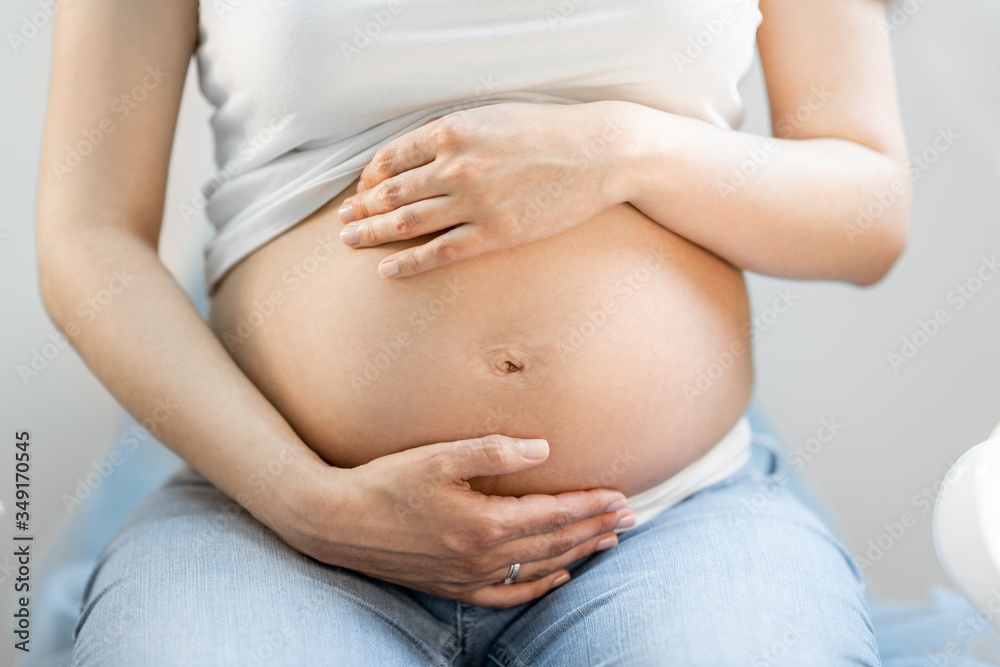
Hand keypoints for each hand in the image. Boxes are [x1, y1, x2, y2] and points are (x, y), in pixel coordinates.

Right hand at [273, 434, 633, 607]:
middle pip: (556, 542)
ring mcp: (470, 576)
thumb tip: (543, 449)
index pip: (554, 514)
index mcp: (486, 522)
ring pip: (540, 567)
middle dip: (596, 528)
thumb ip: (494, 451)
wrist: (337, 523)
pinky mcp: (453, 587)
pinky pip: (509, 593)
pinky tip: (558, 578)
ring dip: (578, 553)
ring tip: (607, 541)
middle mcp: (484, 555)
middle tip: (631, 518)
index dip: (590, 504)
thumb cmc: (387, 483)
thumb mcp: (439, 456)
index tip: (621, 496)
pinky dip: (539, 586)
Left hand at [337, 101, 630, 276]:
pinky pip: (439, 252)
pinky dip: (408, 262)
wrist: (600, 152)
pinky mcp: (494, 233)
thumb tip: (418, 154)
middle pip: (391, 192)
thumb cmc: (549, 130)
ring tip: (350, 240)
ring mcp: (474, 202)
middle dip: (361, 207)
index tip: (361, 190)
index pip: (390, 158)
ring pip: (406, 222)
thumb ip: (453, 133)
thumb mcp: (492, 116)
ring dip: (372, 232)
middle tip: (343, 219)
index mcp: (451, 131)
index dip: (368, 177)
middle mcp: (456, 166)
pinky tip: (388, 269)